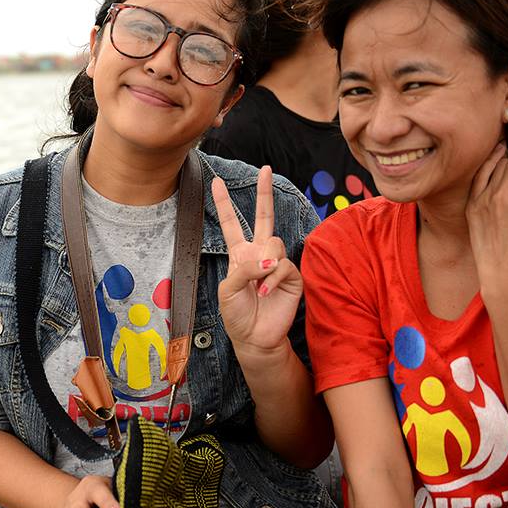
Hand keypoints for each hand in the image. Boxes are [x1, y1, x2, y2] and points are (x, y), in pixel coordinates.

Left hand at [211, 166, 302, 357]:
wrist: (255, 337)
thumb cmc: (237, 314)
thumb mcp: (228, 290)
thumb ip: (244, 269)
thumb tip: (269, 259)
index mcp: (240, 254)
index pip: (232, 224)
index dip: (224, 203)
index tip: (216, 182)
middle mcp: (260, 254)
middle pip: (264, 217)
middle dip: (265, 193)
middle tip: (266, 169)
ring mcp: (277, 263)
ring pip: (274, 243)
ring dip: (264, 265)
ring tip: (257, 287)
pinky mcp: (292, 276)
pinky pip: (283, 265)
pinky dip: (272, 279)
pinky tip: (266, 293)